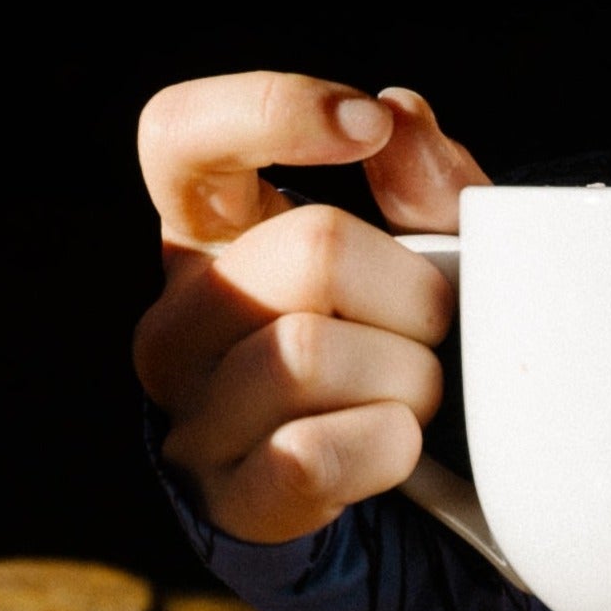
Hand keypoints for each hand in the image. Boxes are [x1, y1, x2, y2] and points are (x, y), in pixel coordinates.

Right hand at [133, 73, 485, 543]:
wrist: (415, 502)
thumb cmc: (407, 347)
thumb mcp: (433, 250)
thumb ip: (424, 181)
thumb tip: (398, 113)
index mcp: (210, 237)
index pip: (180, 133)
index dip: (269, 107)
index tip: (365, 125)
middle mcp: (178, 320)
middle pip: (310, 247)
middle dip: (413, 289)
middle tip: (432, 329)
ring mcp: (191, 415)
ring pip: (307, 353)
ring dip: (408, 377)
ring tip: (415, 394)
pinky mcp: (228, 501)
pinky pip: (312, 454)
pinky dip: (386, 448)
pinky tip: (396, 447)